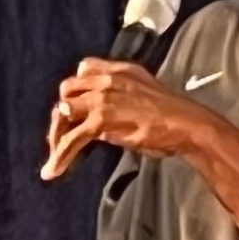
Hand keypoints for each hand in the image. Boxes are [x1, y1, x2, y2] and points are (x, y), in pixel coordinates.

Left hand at [40, 60, 212, 179]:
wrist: (185, 123)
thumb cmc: (171, 116)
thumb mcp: (143, 96)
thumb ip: (121, 101)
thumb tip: (101, 124)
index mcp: (118, 70)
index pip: (83, 69)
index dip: (76, 90)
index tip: (76, 109)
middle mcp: (105, 79)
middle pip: (66, 91)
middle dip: (61, 115)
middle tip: (62, 137)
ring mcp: (101, 98)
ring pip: (62, 114)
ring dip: (55, 137)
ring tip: (54, 159)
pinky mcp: (100, 120)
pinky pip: (71, 138)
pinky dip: (59, 156)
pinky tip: (52, 170)